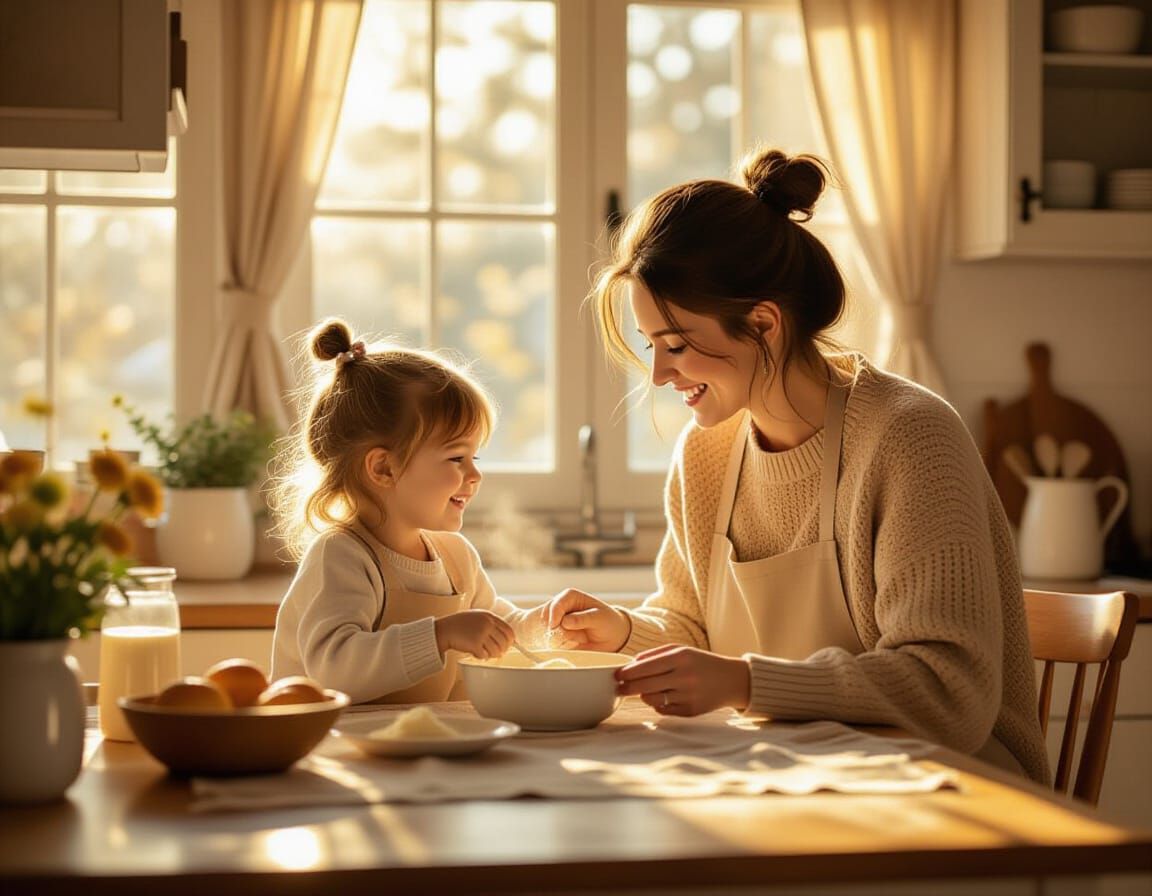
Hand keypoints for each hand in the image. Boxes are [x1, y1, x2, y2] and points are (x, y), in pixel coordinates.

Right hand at [435, 609, 513, 659]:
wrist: (445, 629)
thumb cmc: (460, 624)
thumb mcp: (478, 617)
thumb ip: (491, 624)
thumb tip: (507, 639)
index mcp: (489, 616)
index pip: (508, 630)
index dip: (510, 640)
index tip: (508, 645)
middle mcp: (487, 624)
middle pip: (504, 642)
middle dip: (502, 650)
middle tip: (498, 653)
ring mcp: (481, 634)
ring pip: (496, 651)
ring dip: (492, 655)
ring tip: (485, 653)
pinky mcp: (475, 644)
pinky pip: (485, 655)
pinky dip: (481, 656)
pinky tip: (475, 652)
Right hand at [544, 588, 630, 652]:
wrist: (612, 637)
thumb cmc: (607, 622)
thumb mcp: (599, 618)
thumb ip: (582, 619)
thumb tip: (564, 621)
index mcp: (571, 597)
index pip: (557, 603)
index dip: (554, 614)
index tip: (554, 626)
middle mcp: (562, 608)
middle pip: (547, 617)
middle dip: (553, 627)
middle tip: (566, 636)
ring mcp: (558, 622)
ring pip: (548, 630)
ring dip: (556, 637)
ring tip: (576, 639)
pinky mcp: (558, 636)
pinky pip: (552, 641)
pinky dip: (558, 645)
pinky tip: (571, 644)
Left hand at [614, 645, 750, 715]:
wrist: (732, 680)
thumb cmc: (701, 663)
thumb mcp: (682, 650)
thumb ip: (655, 654)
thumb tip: (631, 663)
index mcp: (681, 658)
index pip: (646, 667)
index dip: (628, 672)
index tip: (618, 675)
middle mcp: (685, 677)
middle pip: (646, 685)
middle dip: (629, 687)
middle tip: (620, 688)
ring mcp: (689, 696)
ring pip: (653, 699)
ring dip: (643, 696)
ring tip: (642, 692)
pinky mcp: (692, 711)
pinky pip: (665, 710)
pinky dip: (658, 704)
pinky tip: (660, 698)